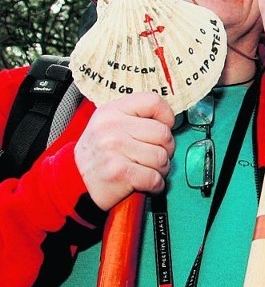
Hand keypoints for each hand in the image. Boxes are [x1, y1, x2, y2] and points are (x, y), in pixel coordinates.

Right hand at [74, 94, 174, 209]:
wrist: (74, 182)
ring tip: (147, 170)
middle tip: (154, 156)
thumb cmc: (98, 154)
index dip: (166, 116)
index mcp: (112, 111)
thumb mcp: (108, 124)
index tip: (164, 127)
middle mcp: (112, 127)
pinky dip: (156, 185)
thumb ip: (134, 117)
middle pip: (163, 133)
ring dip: (161, 169)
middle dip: (165, 149)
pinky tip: (145, 183)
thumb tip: (168, 121)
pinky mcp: (119, 172)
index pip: (153, 101)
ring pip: (161, 157)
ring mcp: (114, 149)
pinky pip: (154, 178)